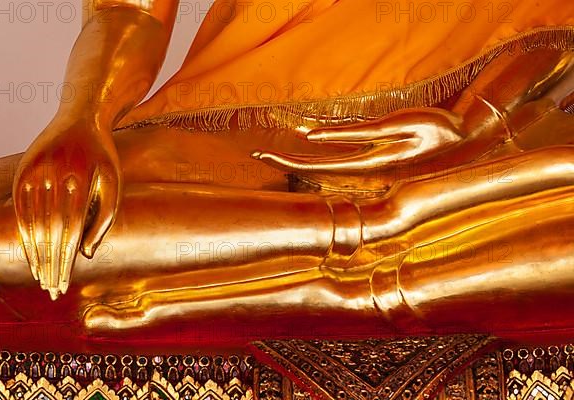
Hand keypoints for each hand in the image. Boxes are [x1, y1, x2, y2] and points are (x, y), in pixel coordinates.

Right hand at [13, 120, 120, 298]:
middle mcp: (53, 174)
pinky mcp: (22, 171)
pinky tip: (30, 254)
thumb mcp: (112, 182)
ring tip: (42, 278)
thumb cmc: (102, 156)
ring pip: (32, 222)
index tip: (65, 283)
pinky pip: (20, 210)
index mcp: (80, 177)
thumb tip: (87, 254)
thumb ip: (103, 218)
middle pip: (49, 230)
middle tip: (53, 290)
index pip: (70, 229)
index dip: (65, 259)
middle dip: (51, 263)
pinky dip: (24, 234)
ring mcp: (34, 172)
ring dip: (36, 254)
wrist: (81, 118)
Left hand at [252, 108, 463, 173]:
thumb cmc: (437, 129)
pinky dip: (322, 151)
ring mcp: (371, 169)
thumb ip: (353, 135)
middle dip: (285, 163)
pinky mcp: (379, 160)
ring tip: (276, 152)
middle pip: (314, 171)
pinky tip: (311, 141)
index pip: (314, 167)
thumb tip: (311, 138)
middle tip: (257, 155)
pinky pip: (342, 157)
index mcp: (366, 166)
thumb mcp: (395, 125)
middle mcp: (364, 173)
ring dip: (301, 159)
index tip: (259, 155)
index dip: (285, 161)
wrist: (469, 140)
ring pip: (326, 167)